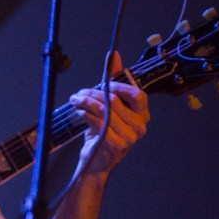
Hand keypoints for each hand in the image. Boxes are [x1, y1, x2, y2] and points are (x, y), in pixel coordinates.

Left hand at [69, 53, 149, 176]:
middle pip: (115, 100)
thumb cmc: (103, 133)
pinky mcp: (116, 144)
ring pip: (104, 110)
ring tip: (75, 101)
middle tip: (80, 93)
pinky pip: (97, 122)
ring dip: (86, 102)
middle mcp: (140, 126)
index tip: (102, 84)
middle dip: (94, 93)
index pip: (137, 94)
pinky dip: (85, 115)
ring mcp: (130, 137)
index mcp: (142, 115)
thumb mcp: (109, 106)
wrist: (95, 162)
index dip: (118, 86)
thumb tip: (114, 55)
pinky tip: (79, 113)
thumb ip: (113, 81)